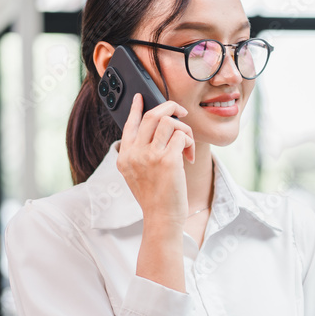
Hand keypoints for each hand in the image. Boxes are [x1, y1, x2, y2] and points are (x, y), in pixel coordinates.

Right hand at [116, 93, 193, 225]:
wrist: (161, 218)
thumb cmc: (154, 198)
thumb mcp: (136, 175)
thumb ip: (139, 155)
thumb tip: (154, 132)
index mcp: (125, 156)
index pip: (129, 124)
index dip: (136, 108)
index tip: (140, 97)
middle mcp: (135, 153)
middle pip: (152, 115)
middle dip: (170, 107)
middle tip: (182, 112)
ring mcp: (150, 155)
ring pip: (169, 121)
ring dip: (184, 129)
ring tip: (186, 144)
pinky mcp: (168, 160)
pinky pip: (182, 136)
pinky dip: (189, 142)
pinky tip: (189, 156)